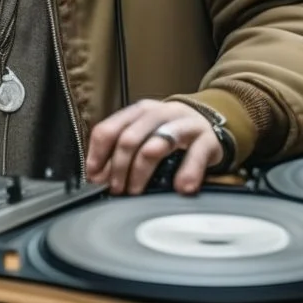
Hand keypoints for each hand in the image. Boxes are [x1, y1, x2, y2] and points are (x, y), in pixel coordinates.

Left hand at [85, 99, 222, 195]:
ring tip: (136, 191)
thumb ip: (122, 151)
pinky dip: (187, 173)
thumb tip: (98, 176)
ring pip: (156, 144)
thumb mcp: (145, 135)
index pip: (109, 128)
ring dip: (141, 171)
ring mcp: (183, 124)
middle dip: (118, 167)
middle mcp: (159, 113)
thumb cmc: (171, 133)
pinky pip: (196, 155)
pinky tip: (180, 187)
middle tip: (117, 189)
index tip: (94, 176)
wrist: (209, 125)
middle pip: (129, 137)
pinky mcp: (207, 139)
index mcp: (139, 111)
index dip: (98, 154)